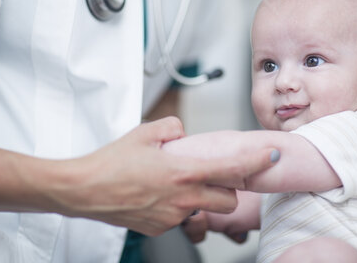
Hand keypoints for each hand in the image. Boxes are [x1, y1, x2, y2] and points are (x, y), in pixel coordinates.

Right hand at [47, 117, 276, 235]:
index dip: (258, 161)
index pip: (233, 169)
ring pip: (202, 210)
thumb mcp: (144, 132)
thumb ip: (172, 128)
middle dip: (229, 190)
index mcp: (184, 172)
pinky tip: (157, 195)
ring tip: (176, 184)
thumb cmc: (111, 162)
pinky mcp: (159, 228)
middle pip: (228, 200)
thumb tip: (182, 133)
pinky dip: (176, 206)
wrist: (84, 190)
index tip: (272, 156)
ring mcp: (172, 216)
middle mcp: (184, 198)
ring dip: (200, 198)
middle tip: (215, 176)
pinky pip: (179, 217)